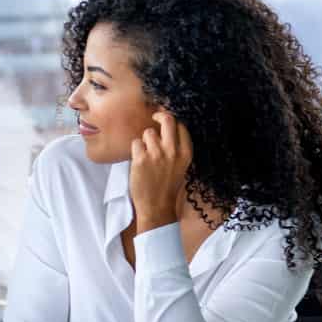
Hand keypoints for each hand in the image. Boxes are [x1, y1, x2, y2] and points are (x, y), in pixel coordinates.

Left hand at [128, 110, 192, 231]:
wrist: (157, 207)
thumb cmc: (167, 186)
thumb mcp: (181, 166)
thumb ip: (177, 148)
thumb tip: (168, 128)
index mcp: (186, 153)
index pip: (181, 126)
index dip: (172, 120)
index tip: (165, 120)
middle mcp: (173, 152)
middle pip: (168, 120)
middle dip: (160, 115)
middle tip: (154, 118)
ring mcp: (157, 155)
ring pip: (148, 132)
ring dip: (145, 141)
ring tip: (146, 154)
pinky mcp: (141, 159)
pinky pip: (136, 143)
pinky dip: (136, 150)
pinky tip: (139, 161)